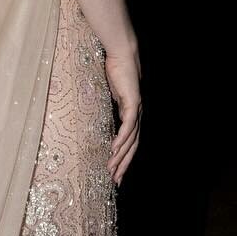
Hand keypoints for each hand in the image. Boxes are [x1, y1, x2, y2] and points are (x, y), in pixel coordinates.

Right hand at [103, 45, 141, 186]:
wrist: (122, 54)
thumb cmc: (115, 71)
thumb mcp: (109, 94)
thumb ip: (109, 107)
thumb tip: (99, 117)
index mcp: (131, 115)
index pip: (129, 142)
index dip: (123, 159)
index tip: (115, 173)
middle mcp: (137, 116)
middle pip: (132, 147)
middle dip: (123, 165)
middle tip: (115, 181)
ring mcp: (137, 110)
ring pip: (130, 140)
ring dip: (121, 156)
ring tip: (112, 170)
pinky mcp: (134, 103)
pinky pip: (128, 126)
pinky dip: (122, 139)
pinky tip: (114, 150)